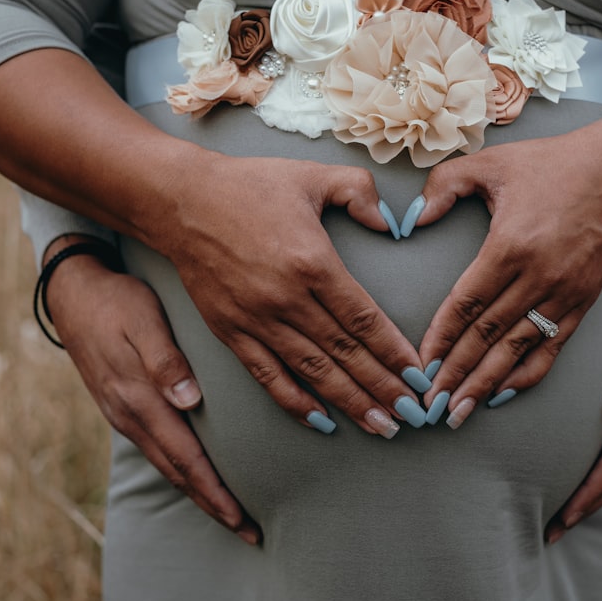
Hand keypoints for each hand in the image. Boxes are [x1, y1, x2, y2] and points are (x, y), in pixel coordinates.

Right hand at [44, 236, 261, 543]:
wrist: (72, 292)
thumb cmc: (118, 301)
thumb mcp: (144, 320)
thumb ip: (165, 361)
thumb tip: (189, 401)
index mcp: (140, 399)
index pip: (185, 457)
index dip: (214, 491)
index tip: (241, 518)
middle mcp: (130, 415)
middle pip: (178, 472)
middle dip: (213, 505)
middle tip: (248, 532)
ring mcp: (122, 414)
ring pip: (165, 465)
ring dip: (197, 493)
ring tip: (229, 514)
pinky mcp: (121, 407)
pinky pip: (155, 450)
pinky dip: (179, 471)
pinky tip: (194, 476)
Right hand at [150, 153, 427, 437]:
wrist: (181, 200)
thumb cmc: (250, 185)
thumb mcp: (313, 174)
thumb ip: (359, 192)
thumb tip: (391, 222)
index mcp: (312, 261)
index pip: (363, 318)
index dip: (394, 351)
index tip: (419, 375)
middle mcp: (286, 298)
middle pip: (345, 353)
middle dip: (383, 387)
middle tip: (414, 414)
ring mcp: (256, 319)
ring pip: (312, 371)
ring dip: (350, 402)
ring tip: (382, 426)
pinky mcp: (230, 331)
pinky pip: (267, 375)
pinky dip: (295, 402)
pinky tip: (322, 421)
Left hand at [412, 129, 601, 425]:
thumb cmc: (552, 164)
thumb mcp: (491, 162)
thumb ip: (444, 186)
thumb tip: (411, 219)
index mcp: (510, 245)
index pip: (466, 304)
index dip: (440, 339)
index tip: (419, 366)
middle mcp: (539, 276)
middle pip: (487, 337)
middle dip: (455, 374)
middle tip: (429, 405)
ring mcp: (564, 294)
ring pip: (516, 350)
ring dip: (485, 384)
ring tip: (458, 412)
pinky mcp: (584, 302)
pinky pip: (551, 348)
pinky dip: (526, 374)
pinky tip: (503, 393)